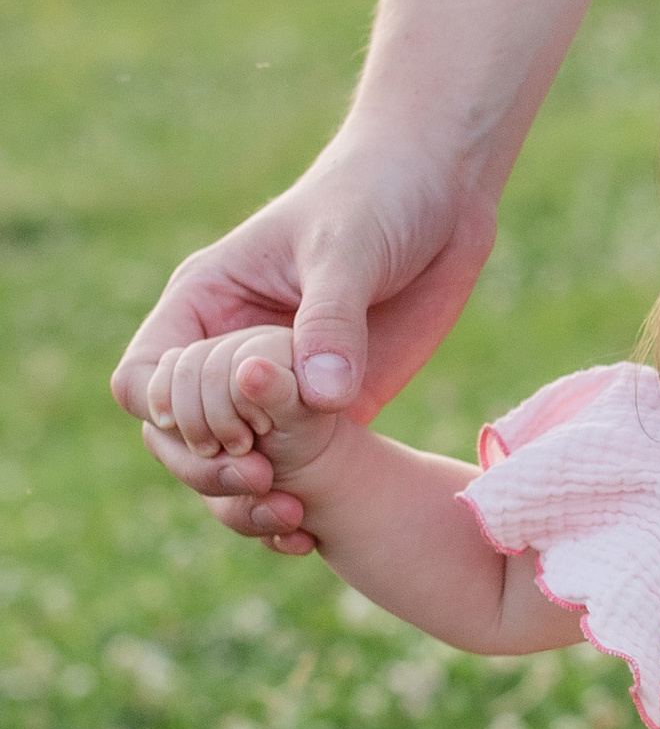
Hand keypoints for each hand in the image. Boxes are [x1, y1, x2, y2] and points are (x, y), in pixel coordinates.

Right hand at [110, 138, 495, 543]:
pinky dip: (293, 509)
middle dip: (207, 471)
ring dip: (245, 504)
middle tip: (264, 483)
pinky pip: (294, 476)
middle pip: (176, 438)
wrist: (445, 193)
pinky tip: (314, 536)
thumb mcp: (348, 247)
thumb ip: (331, 321)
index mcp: (204, 305)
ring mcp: (279, 389)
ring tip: (294, 522)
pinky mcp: (331, 412)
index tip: (232, 427)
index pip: (144, 380)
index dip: (172, 417)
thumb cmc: (379, 195)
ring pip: (231, 466)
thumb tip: (321, 398)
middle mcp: (229, 353)